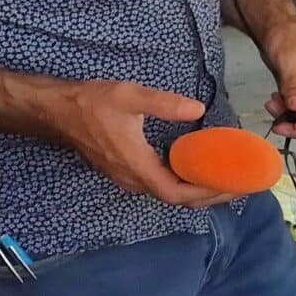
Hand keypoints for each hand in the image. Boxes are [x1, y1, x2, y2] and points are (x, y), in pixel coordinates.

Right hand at [39, 78, 225, 206]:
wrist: (57, 110)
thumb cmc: (91, 103)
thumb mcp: (130, 96)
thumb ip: (164, 103)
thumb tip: (198, 109)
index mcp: (136, 165)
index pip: (175, 193)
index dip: (205, 193)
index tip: (231, 186)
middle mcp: (132, 178)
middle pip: (176, 199)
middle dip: (209, 195)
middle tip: (239, 184)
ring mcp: (127, 177)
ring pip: (168, 193)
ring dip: (197, 191)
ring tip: (225, 179)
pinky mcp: (125, 171)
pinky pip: (160, 185)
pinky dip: (183, 183)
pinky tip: (199, 169)